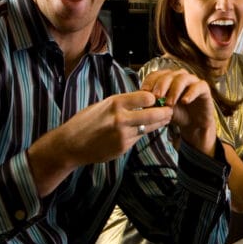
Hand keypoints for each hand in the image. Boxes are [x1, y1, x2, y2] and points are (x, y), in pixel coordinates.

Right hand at [27, 90, 172, 196]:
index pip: (146, 97)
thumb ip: (122, 104)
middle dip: (165, 112)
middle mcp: (121, 118)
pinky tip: (145, 129)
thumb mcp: (102, 105)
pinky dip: (143, 133)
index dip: (154, 98)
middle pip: (153, 114)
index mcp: (115, 103)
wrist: (71, 144)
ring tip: (164, 119)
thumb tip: (142, 99)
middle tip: (170, 111)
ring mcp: (123, 134)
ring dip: (159, 123)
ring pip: (149, 127)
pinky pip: (139, 137)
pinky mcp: (124, 146)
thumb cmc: (85, 121)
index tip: (157, 98)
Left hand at [141, 68, 217, 153]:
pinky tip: (185, 101)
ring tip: (169, 103)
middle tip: (156, 97)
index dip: (150, 81)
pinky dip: (190, 93)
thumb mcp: (162, 109)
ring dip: (174, 90)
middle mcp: (180, 77)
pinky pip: (198, 86)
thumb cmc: (177, 114)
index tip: (144, 92)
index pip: (156, 74)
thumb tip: (142, 100)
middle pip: (169, 75)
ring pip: (182, 78)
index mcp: (168, 79)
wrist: (194, 125)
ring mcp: (193, 81)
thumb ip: (153, 103)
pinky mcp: (204, 88)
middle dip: (161, 85)